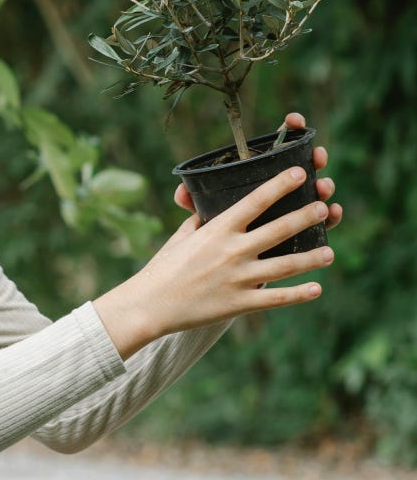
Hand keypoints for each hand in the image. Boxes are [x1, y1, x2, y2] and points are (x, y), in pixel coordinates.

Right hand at [94, 112, 339, 359]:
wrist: (150, 305)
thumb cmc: (163, 268)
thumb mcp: (182, 236)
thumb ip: (201, 220)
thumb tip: (207, 206)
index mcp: (218, 230)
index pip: (256, 201)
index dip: (280, 185)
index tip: (300, 174)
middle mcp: (232, 251)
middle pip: (279, 229)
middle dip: (306, 217)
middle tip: (324, 208)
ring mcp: (239, 278)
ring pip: (285, 265)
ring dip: (311, 257)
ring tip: (329, 252)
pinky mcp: (240, 304)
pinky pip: (276, 298)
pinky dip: (299, 294)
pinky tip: (317, 289)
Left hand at [173, 111, 342, 230]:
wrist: (227, 270)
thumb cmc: (217, 240)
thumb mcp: (207, 220)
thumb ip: (194, 204)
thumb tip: (180, 194)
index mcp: (260, 176)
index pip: (277, 145)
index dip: (289, 128)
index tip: (293, 120)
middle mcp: (284, 189)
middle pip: (304, 167)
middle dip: (314, 158)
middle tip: (317, 156)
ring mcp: (298, 208)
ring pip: (318, 192)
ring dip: (325, 186)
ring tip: (325, 187)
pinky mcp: (308, 232)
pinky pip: (325, 221)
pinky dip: (333, 216)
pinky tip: (335, 212)